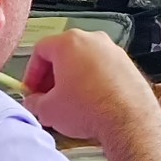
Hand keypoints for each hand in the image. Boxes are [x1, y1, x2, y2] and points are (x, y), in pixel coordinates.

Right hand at [22, 30, 160, 160]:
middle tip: (48, 97)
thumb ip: (35, 102)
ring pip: (85, 62)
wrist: (129, 120)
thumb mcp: (49, 110)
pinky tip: (92, 103)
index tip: (32, 89)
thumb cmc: (89, 109)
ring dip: (74, 79)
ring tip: (71, 103)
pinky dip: (95, 82)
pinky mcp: (129, 65)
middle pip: (64, 54)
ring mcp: (114, 51)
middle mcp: (93, 40)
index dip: (32, 73)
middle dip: (53, 76)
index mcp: (69, 42)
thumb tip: (35, 102)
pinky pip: (104, 70)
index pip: (41, 51)